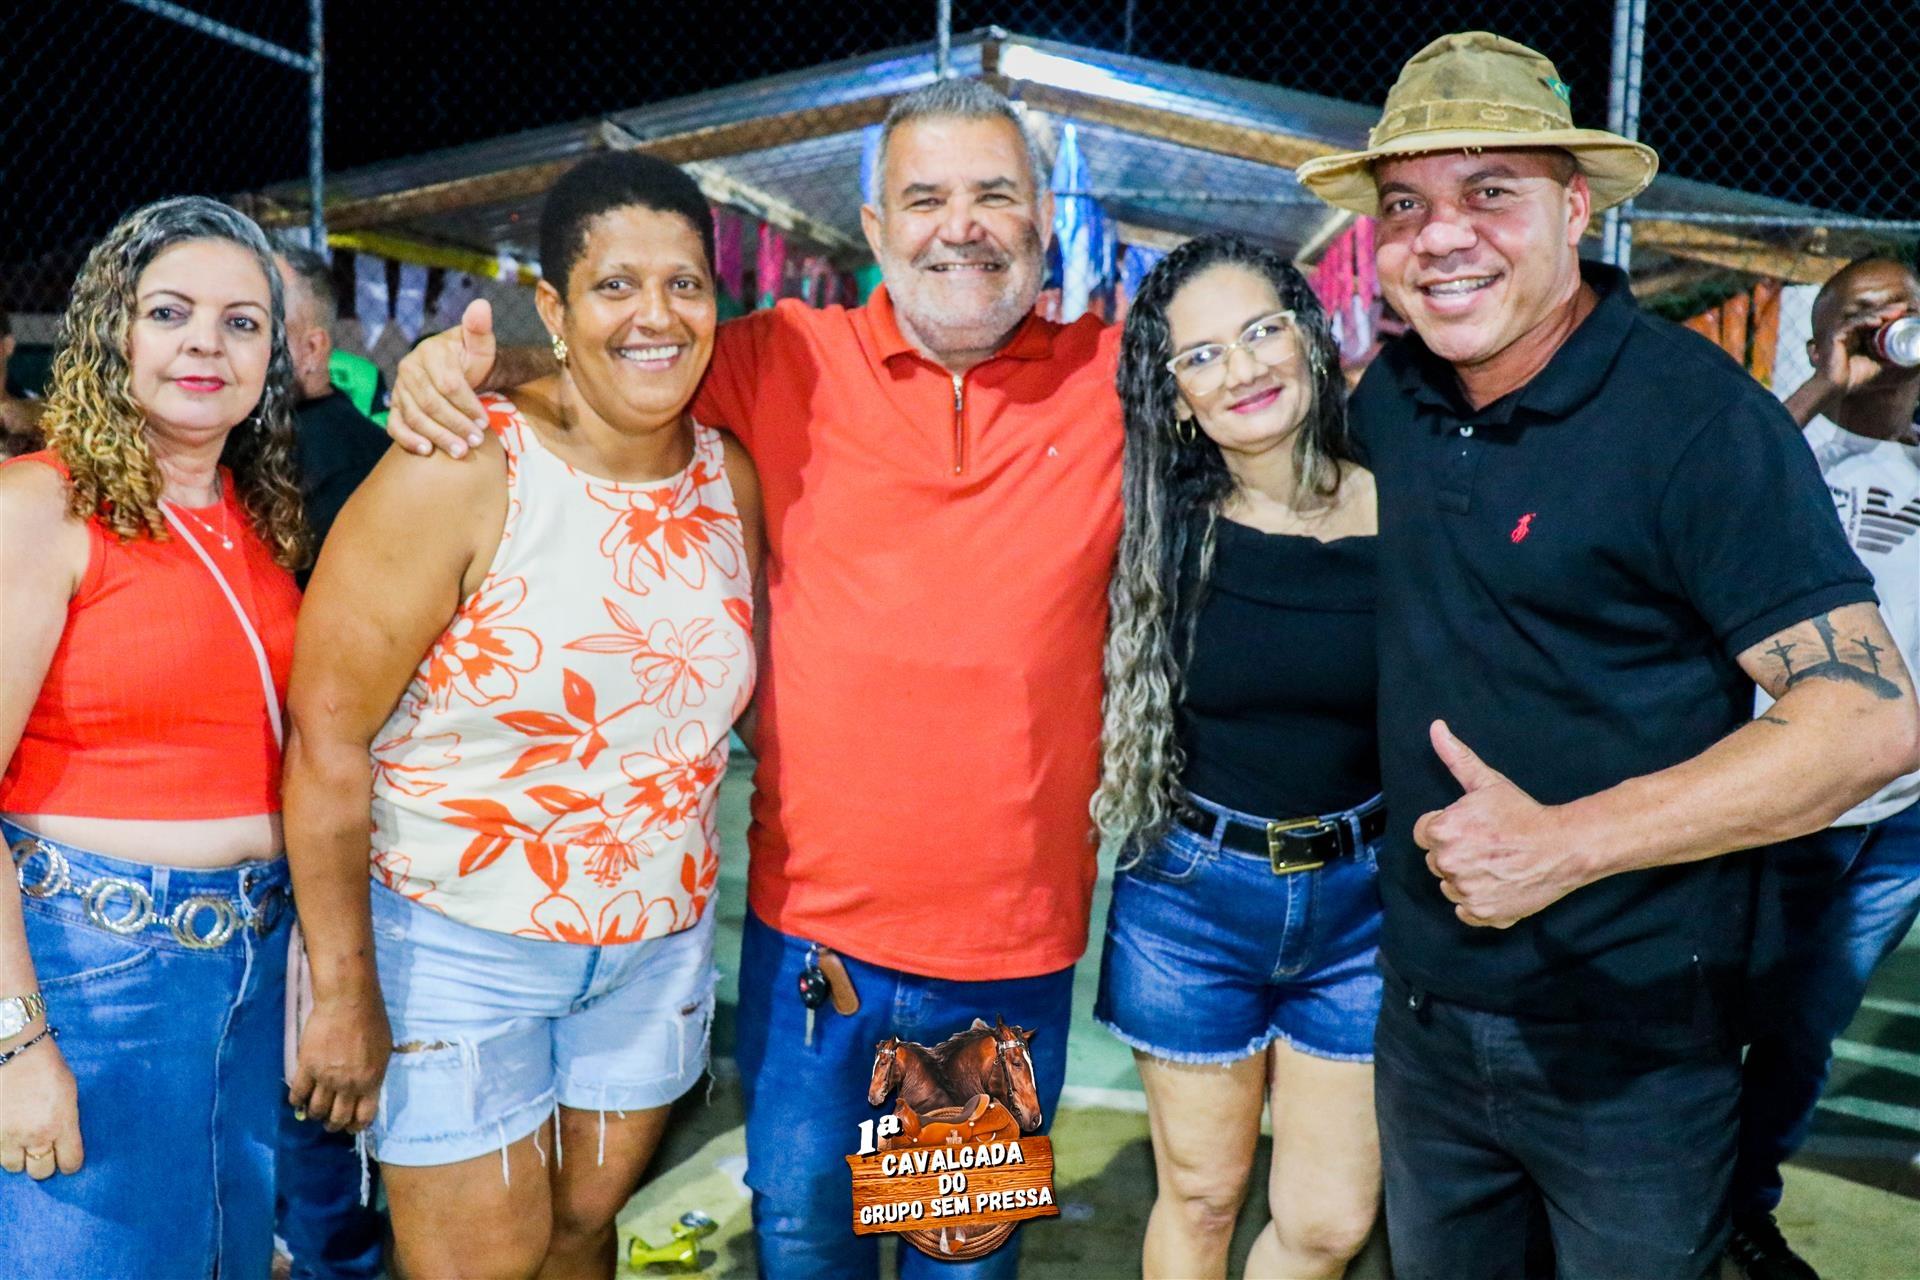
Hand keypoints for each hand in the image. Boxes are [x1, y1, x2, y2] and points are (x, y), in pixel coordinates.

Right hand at [0, 1037, 82, 1178]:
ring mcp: (8, 1137)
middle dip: (43, 1163)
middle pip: (41, 1172)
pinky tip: (7, 1133)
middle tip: (42, 1151)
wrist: (13, 1052)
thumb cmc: (46, 1066)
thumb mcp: (69, 1093)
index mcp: (61, 1125)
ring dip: (19, 1157)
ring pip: (14, 1166)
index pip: (70, 1163)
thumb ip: (66, 1121)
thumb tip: (64, 1139)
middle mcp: (35, 1136)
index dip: (70, 1163)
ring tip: (21, 1141)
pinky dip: (1, 1147)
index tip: (67, 1158)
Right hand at [289, 990, 391, 1133]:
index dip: (356, 1127)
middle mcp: (348, 1085)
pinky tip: (298, 1098)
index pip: (364, 1117)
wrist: (348, 1001)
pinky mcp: (306, 1067)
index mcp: (371, 1081)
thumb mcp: (383, 1051)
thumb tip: (368, 1089)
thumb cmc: (371, 1020)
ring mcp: (325, 1077)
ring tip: (314, 1110)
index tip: (350, 1127)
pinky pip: (297, 1094)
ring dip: (315, 1114)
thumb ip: (374, 1074)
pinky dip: (296, 1101)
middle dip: (333, 1124)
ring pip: (316, 1110)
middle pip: (338, 1118)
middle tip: (330, 1121)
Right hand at [387, 299, 496, 457]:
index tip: (485, 421)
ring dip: (438, 436)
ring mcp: (399, 388)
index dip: (467, 404)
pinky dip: (408, 440)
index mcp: (430, 352)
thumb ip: (479, 328)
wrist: (455, 369)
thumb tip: (481, 305)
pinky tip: (427, 451)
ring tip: (460, 452)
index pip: (447, 383)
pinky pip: (395, 425)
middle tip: (476, 442)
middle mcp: (409, 369)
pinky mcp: (395, 406)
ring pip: (415, 417)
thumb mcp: (479, 343)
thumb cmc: (469, 358)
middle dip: (455, 425)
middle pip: (431, 403)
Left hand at [1412, 720, 1586, 928]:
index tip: (1471, 829)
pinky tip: (1497, 884)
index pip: (1423, 834)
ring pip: (1449, 886)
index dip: (1446, 829)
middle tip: (1486, 846)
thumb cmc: (1523, 813)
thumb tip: (1435, 727)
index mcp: (1442, 831)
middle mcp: (1448, 863)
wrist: (1562, 847)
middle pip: (1436, 861)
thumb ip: (1456, 757)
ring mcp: (1464, 890)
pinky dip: (1477, 902)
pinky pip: (1463, 910)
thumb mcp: (1487, 782)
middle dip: (1455, 853)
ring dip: (1465, 878)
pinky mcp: (1481, 912)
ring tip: (1494, 864)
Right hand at [1811, 311, 1897, 400]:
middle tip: (1904, 307)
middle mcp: (1848, 331)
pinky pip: (1852, 325)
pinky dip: (1865, 321)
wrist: (1835, 387)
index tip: (1905, 311)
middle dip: (1887, 310)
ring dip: (1880, 313)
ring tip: (1895, 312)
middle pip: (1870, 315)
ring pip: (1863, 317)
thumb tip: (1911, 356)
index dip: (1888, 313)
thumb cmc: (1853, 378)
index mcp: (1857, 335)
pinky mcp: (1835, 336)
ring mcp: (1841, 332)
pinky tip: (1877, 321)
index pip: (1874, 319)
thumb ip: (1890, 358)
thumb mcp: (1877, 365)